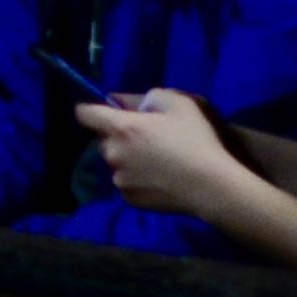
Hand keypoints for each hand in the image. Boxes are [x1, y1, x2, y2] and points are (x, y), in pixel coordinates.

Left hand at [75, 89, 246, 215]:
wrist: (211, 186)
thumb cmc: (196, 140)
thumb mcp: (178, 103)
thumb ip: (148, 96)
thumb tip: (127, 103)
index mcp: (121, 128)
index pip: (85, 113)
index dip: (93, 109)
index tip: (108, 111)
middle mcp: (112, 154)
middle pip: (102, 138)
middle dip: (117, 135)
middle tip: (144, 137)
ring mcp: (119, 179)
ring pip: (115, 162)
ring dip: (126, 157)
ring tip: (155, 161)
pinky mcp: (129, 199)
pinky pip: (125, 182)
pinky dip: (135, 178)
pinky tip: (158, 178)